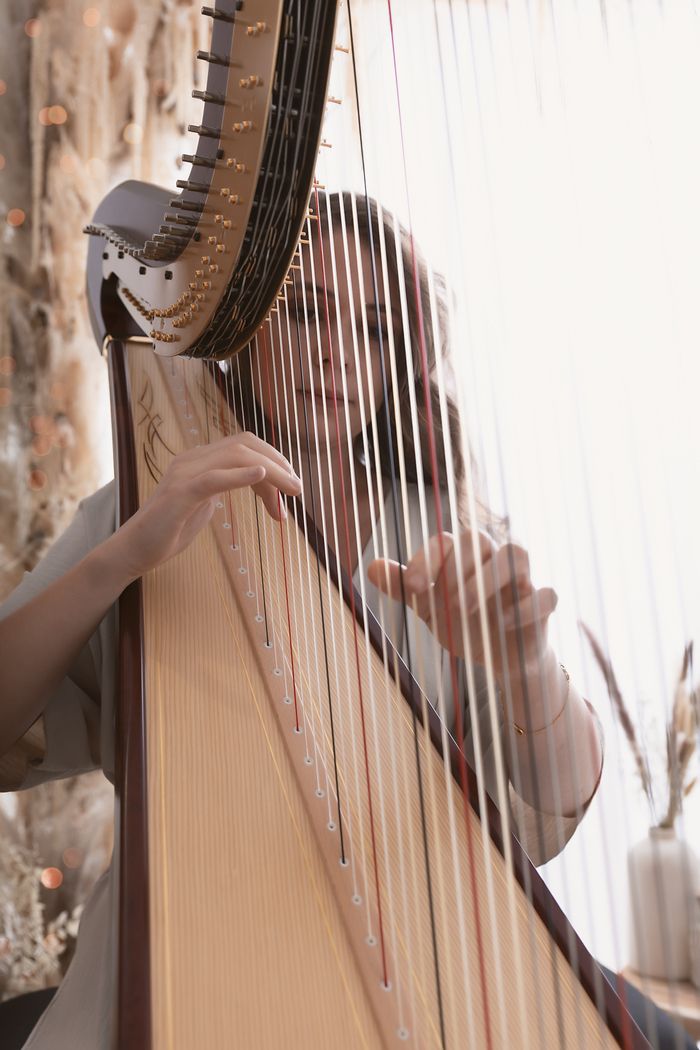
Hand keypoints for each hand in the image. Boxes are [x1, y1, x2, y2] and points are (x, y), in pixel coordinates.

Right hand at [111, 432, 301, 580]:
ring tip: (291, 489)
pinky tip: (261, 475)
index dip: (273, 463)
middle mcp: (192, 460)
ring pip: (236, 456)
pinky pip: (214, 478)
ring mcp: (185, 474)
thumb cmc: (168, 531)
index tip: (290, 491)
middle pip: (245, 444)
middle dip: (278, 463)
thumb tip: (254, 484)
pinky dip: (240, 474)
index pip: (244, 447)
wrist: (133, 551)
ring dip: (270, 471)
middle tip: (298, 489)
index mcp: (199, 460)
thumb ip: (226, 491)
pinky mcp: (180, 494)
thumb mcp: (205, 507)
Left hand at [367, 530, 556, 673]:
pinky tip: (503, 624)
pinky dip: (527, 607)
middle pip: (478, 538)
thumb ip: (404, 587)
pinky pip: (547, 595)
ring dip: (489, 578)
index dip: (426, 560)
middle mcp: (492, 558)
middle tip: (439, 600)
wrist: (499, 658)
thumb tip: (370, 567)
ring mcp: (522, 579)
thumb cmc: (463, 622)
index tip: (410, 588)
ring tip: (464, 608)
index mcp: (463, 555)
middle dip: (455, 567)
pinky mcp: (544, 604)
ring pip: (516, 553)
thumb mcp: (429, 607)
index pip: (444, 541)